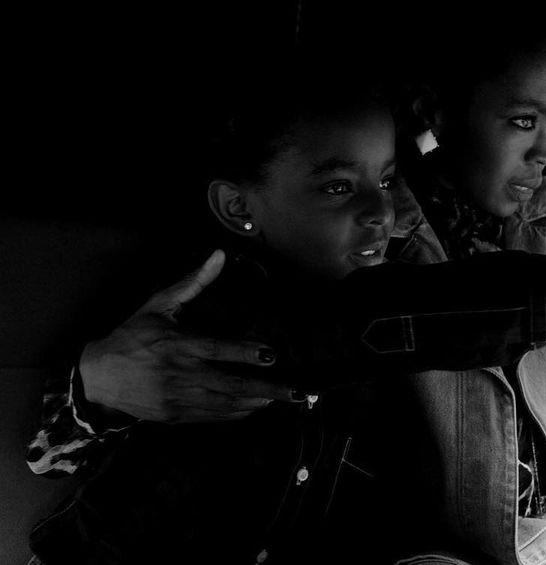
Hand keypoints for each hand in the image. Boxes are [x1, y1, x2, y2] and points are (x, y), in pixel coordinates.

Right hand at [79, 250, 294, 423]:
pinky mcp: (175, 415)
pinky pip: (213, 416)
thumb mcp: (159, 305)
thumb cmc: (131, 336)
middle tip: (295, 391)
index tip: (271, 354)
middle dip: (266, 388)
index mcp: (178, 345)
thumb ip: (193, 283)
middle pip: (231, 383)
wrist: (97, 376)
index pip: (218, 350)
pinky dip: (236, 413)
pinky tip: (254, 407)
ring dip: (256, 402)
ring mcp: (178, 397)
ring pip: (226, 403)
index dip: (245, 353)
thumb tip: (219, 255)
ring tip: (279, 398)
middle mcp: (180, 373)